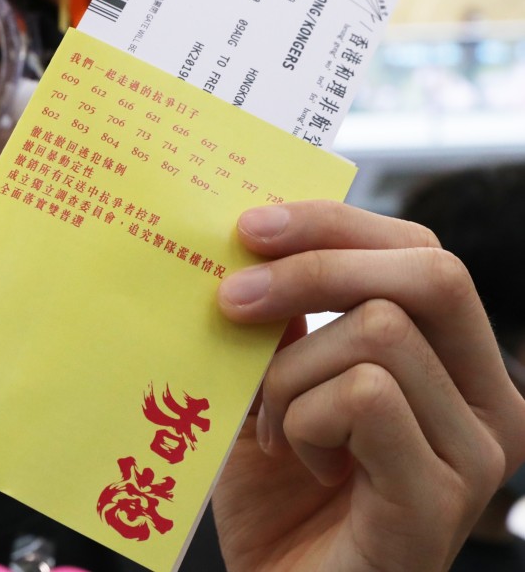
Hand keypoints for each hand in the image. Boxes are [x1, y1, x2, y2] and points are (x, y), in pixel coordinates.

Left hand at [212, 201, 524, 571]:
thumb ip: (286, 321)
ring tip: (269, 428)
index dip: (334, 224)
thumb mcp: (275, 385)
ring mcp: (474, 450)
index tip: (250, 226)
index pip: (418, 249)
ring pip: (379, 333)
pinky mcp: (441, 497)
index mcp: (455, 360)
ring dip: (289, 374)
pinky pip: (364, 399)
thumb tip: (258, 244)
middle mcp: (489, 399)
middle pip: (427, 272)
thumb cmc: (278, 495)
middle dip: (313, 268)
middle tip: (232, 299)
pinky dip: (301, 421)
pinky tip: (297, 462)